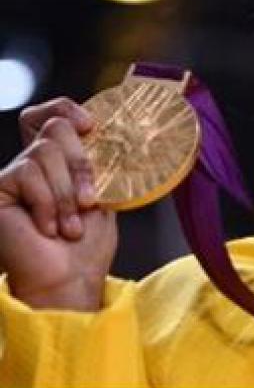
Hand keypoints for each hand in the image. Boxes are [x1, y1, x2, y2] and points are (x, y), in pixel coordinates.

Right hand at [0, 98, 117, 310]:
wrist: (70, 278)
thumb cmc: (87, 244)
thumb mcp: (103, 193)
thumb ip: (99, 161)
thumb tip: (104, 131)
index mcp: (61, 160)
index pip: (50, 113)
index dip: (66, 109)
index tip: (90, 126)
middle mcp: (33, 162)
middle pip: (55, 127)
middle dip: (81, 164)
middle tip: (89, 201)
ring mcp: (13, 176)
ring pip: (45, 152)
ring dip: (66, 192)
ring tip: (71, 225)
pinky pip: (27, 174)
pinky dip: (47, 203)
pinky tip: (49, 229)